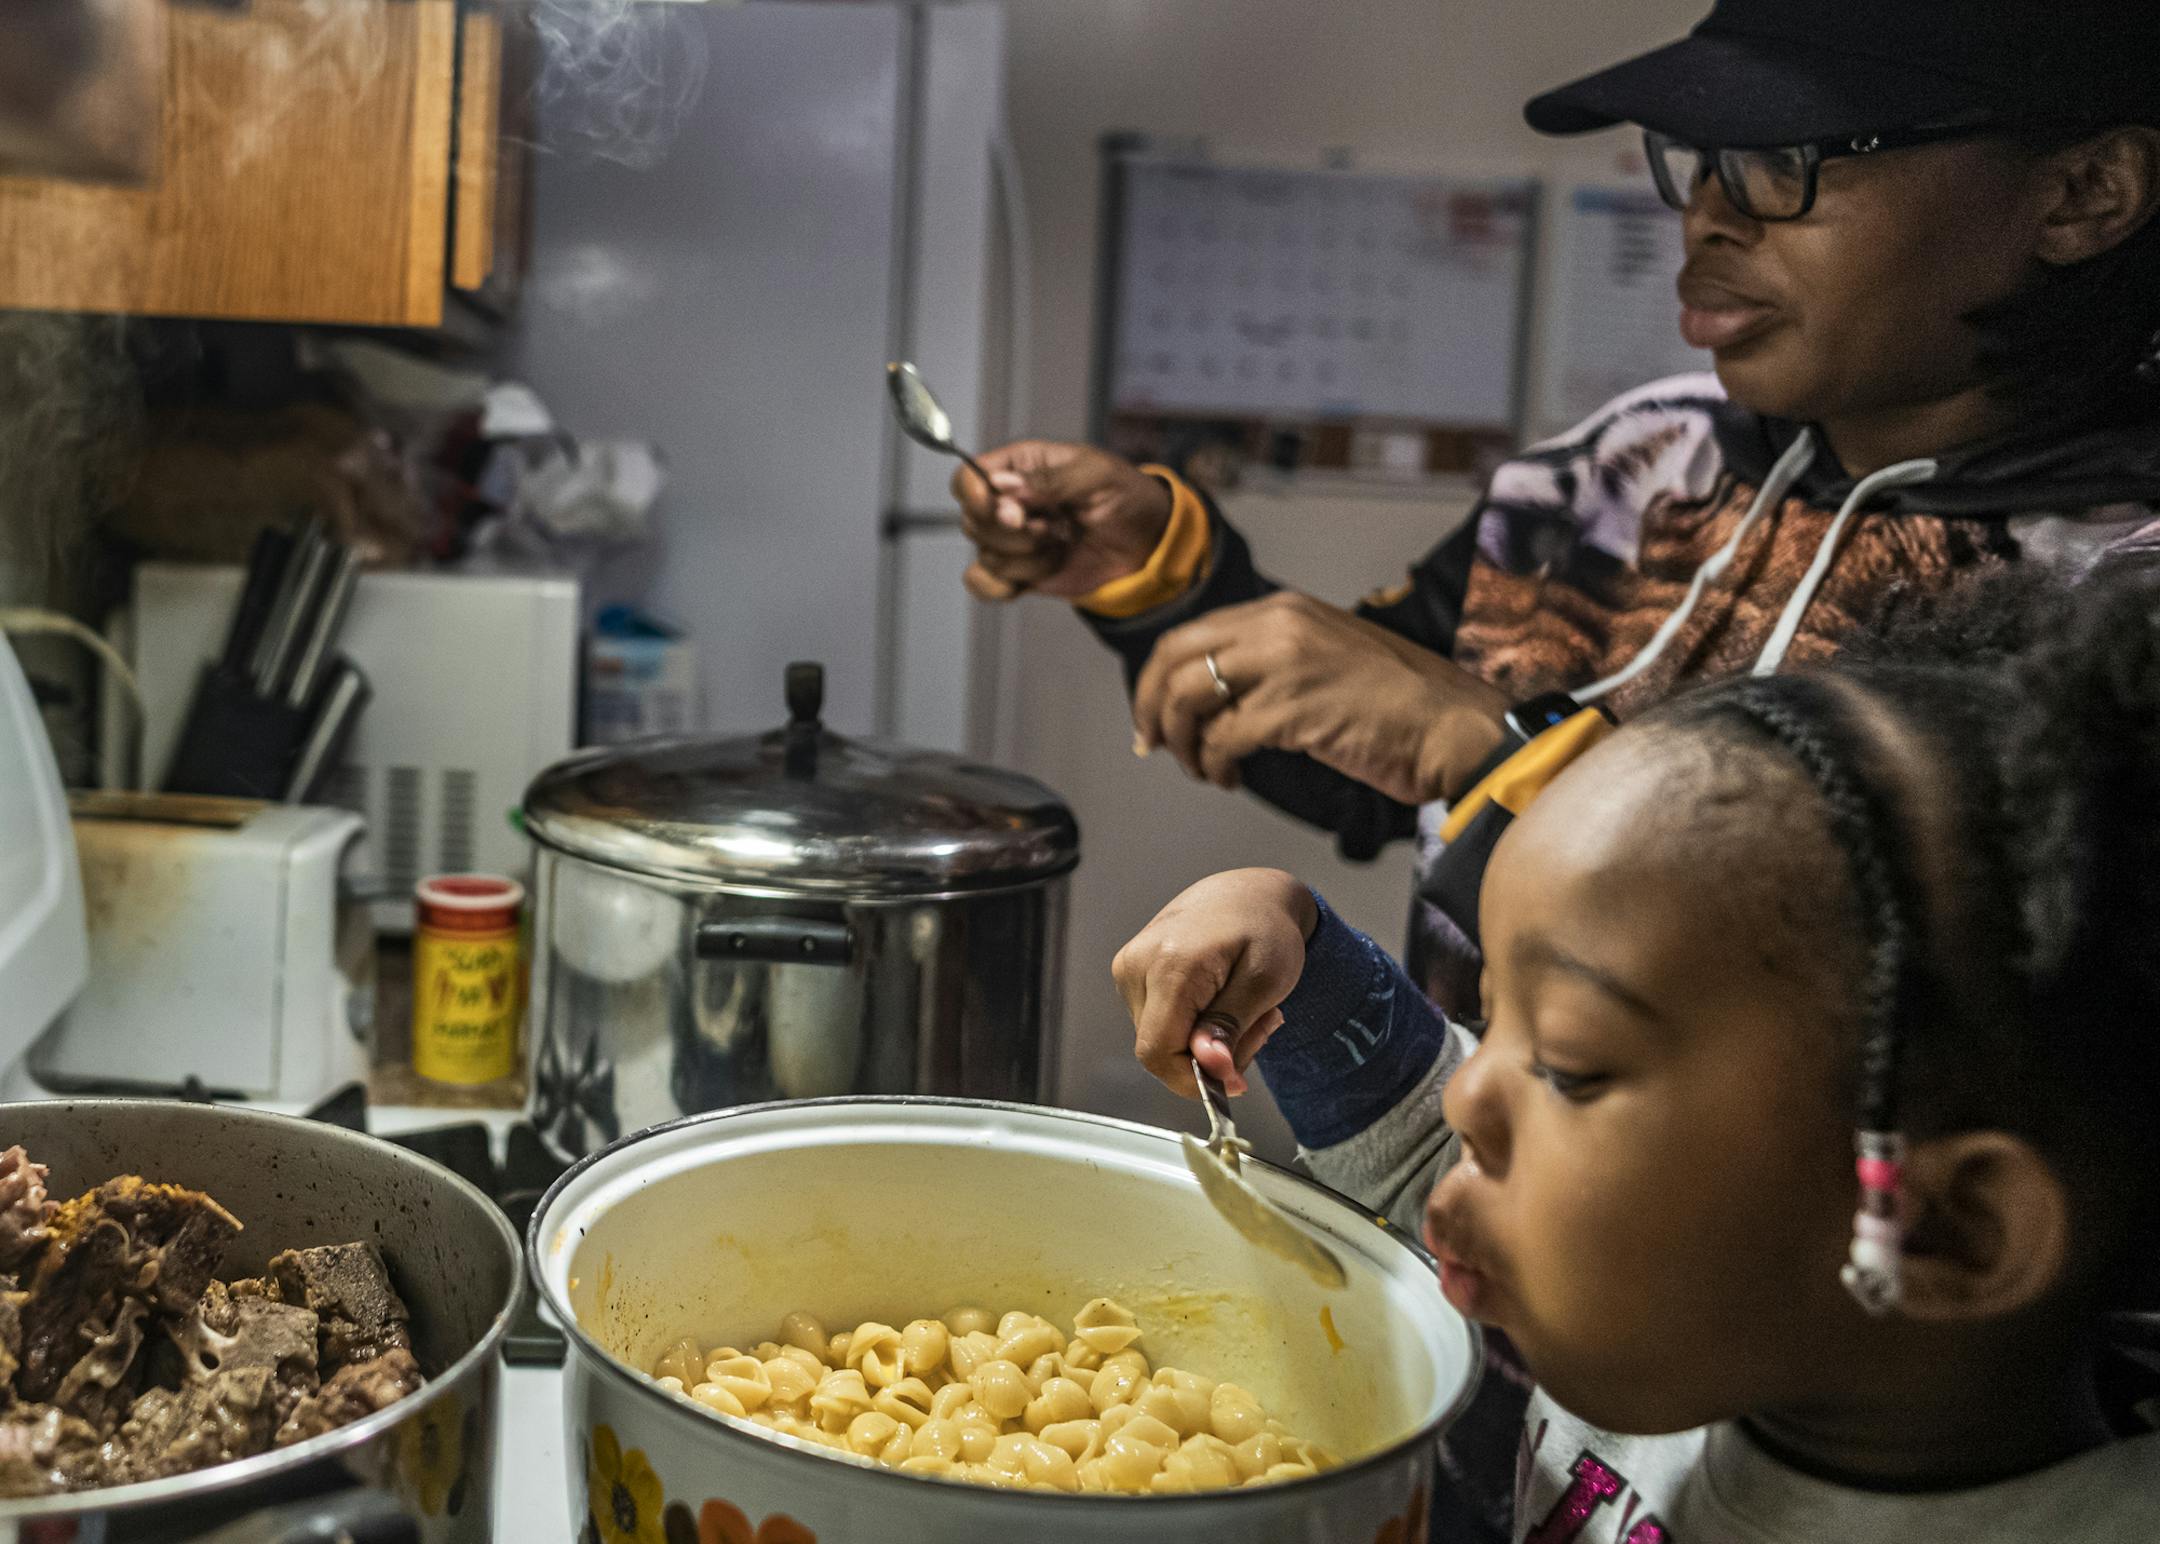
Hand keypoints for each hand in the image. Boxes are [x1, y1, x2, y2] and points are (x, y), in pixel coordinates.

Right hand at [954, 441, 1172, 600]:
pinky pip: (983, 584)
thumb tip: (1001, 486)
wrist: (1147, 544)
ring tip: (1060, 545)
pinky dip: (1000, 587)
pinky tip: (1031, 579)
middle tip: (1053, 527)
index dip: (977, 496)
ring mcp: (1013, 539)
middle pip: (971, 521)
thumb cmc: (1125, 497)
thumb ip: (1048, 481)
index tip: (1008, 510)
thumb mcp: (1095, 476)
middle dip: (1013, 533)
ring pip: (984, 555)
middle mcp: (1008, 502)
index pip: (967, 478)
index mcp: (1020, 466)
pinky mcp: (1019, 572)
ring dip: (1025, 559)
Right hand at [1112, 868, 1318, 1099]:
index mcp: (1170, 965)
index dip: (1195, 1078)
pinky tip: (1219, 1003)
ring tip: (1242, 1010)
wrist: (1246, 893)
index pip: (1158, 1053)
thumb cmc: (1264, 928)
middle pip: (1160, 1051)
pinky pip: (1157, 1024)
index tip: (1238, 1076)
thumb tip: (1209, 1068)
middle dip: (1210, 1057)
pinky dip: (1192, 1028)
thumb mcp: (1266, 979)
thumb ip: (1231, 1025)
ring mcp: (1128, 969)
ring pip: (1159, 1041)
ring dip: (1204, 1043)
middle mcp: (1137, 966)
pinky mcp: (1130, 974)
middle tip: (1258, 1028)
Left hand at [1134, 592, 1509, 803]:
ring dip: (1182, 742)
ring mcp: (1282, 665)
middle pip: (1174, 659)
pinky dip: (1214, 764)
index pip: (1191, 634)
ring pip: (1189, 698)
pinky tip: (1229, 778)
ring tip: (1201, 768)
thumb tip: (1220, 699)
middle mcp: (1277, 626)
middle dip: (1151, 707)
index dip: (1159, 678)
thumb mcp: (1327, 658)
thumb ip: (1274, 662)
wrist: (1452, 726)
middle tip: (1153, 745)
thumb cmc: (1399, 704)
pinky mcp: (1291, 710)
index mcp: (1283, 610)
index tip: (1154, 715)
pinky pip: (1222, 738)